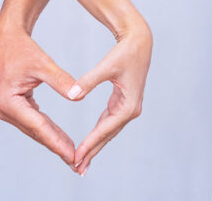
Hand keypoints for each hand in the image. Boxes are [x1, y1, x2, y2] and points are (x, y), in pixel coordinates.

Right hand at [0, 19, 77, 168]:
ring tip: (71, 153)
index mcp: (9, 102)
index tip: (73, 156)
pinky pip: (32, 120)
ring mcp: (6, 108)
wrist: (5, 36)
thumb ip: (60, 80)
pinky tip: (58, 136)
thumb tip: (77, 97)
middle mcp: (4, 110)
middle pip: (36, 132)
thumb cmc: (21, 48)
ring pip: (34, 128)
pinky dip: (46, 128)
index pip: (39, 127)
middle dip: (56, 146)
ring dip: (52, 139)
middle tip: (77, 162)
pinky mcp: (11, 104)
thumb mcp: (42, 63)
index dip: (57, 142)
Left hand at [70, 21, 152, 175]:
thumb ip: (89, 81)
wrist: (139, 42)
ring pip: (108, 130)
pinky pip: (109, 122)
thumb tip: (72, 95)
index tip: (77, 156)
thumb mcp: (106, 66)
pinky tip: (91, 141)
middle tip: (77, 168)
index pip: (105, 129)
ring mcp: (128, 107)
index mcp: (128, 105)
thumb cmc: (124, 52)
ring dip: (96, 145)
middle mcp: (130, 110)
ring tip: (82, 160)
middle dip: (93, 151)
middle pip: (108, 135)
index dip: (90, 143)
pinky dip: (99, 132)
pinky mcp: (123, 102)